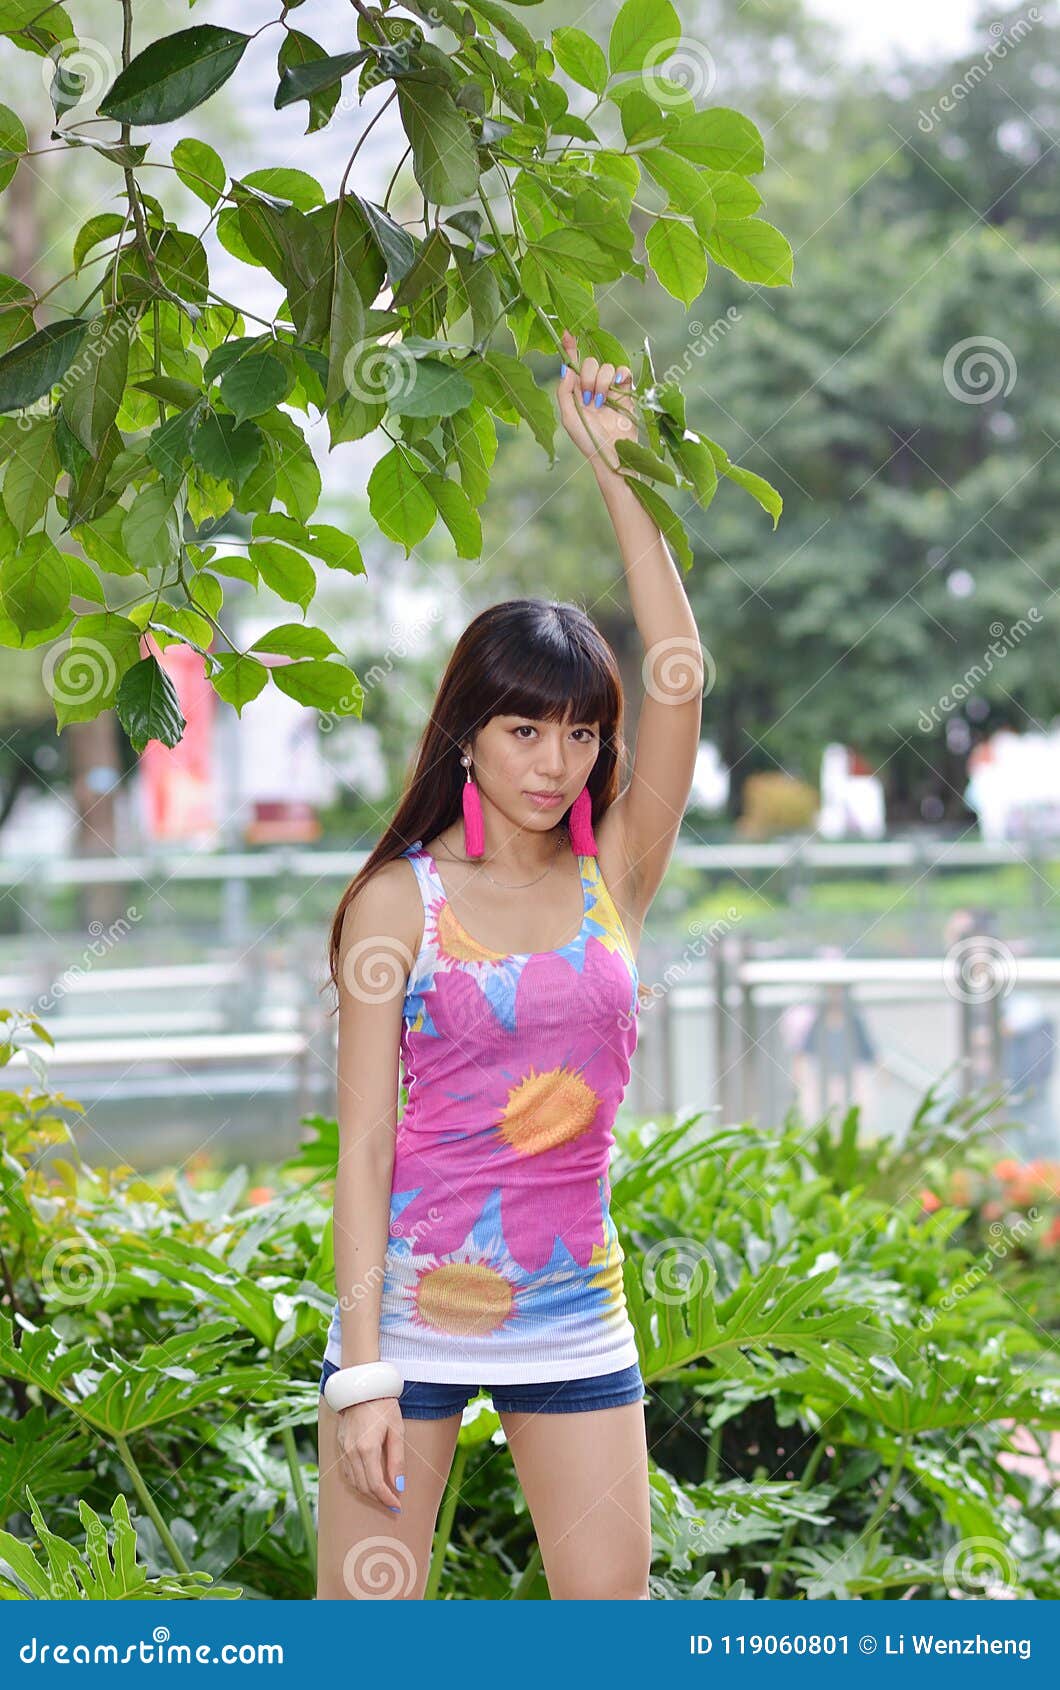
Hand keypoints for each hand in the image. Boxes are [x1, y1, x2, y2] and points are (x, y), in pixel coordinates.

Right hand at [336, 1394, 405, 1511]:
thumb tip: (399, 1486)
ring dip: (368, 1493)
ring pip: (353, 1482)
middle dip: (378, 1499)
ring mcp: (343, 1449)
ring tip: (382, 1495)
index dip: (387, 1499)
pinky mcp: (339, 1445)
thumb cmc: (383, 1406)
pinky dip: (357, 1482)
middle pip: (363, 1487)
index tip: (398, 1506)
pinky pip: (347, 1472)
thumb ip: (397, 1460)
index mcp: (367, 1449)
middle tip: (393, 1504)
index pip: (376, 1485)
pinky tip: (368, 1482)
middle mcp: (352, 1452)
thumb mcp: (396, 1430)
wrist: (362, 1386)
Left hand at [556, 327, 636, 477]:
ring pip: (606, 366)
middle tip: (588, 398)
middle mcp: (592, 387)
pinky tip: (615, 391)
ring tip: (600, 403)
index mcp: (576, 391)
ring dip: (601, 383)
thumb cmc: (587, 440)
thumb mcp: (568, 417)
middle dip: (587, 377)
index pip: (573, 364)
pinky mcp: (626, 391)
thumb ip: (564, 391)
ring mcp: (610, 389)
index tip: (566, 333)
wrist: (612, 452)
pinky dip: (619, 377)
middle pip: (590, 362)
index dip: (570, 348)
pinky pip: (623, 371)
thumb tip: (567, 368)